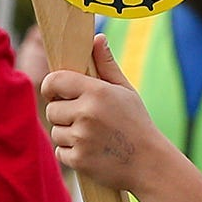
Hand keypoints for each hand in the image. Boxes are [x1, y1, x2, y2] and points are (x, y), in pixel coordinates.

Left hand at [42, 38, 161, 194]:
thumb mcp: (125, 91)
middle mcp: (86, 113)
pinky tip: (91, 151)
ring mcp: (82, 138)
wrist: (150, 164)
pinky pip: (60, 152)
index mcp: (97, 92)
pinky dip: (71, 153)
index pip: (55, 81)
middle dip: (63, 113)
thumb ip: (106, 65)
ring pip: (55, 131)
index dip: (51, 86)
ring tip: (91, 135)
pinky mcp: (79, 160)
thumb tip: (97, 38)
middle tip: (83, 118)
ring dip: (67, 134)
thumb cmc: (137, 123)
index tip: (56, 92)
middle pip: (52, 109)